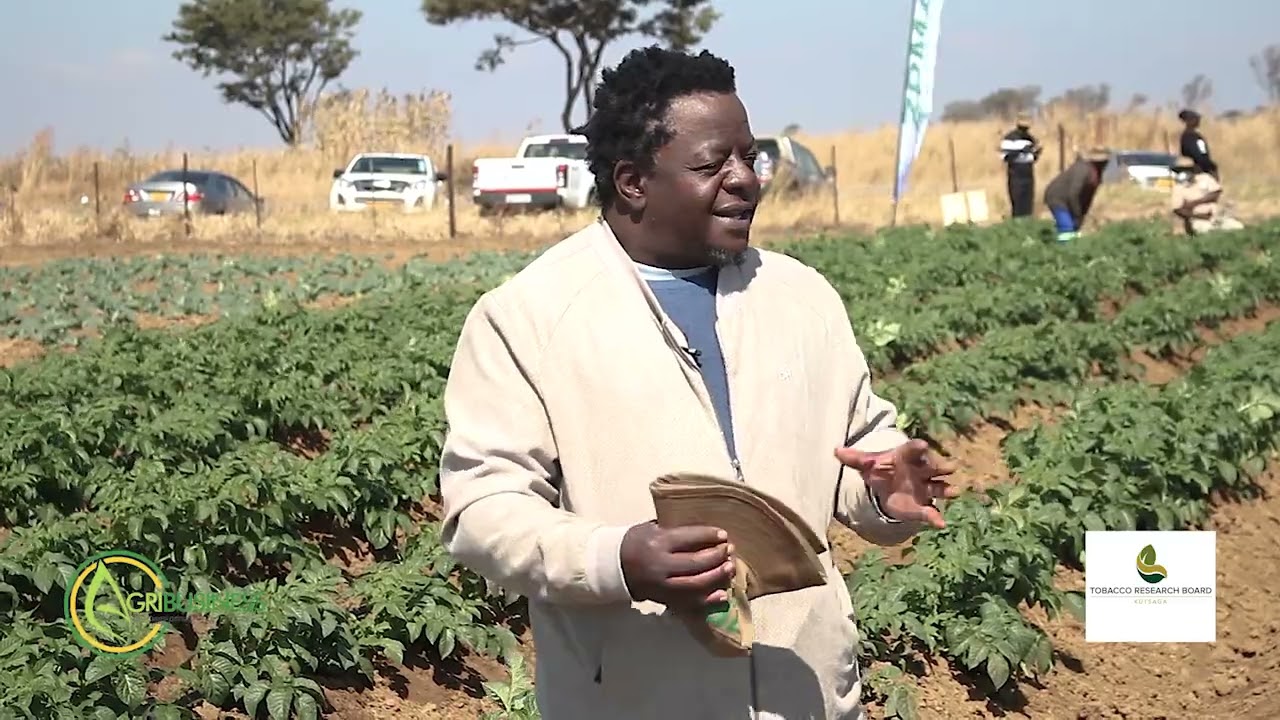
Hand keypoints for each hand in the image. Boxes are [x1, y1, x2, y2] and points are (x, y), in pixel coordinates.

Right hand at [620, 521, 735, 607]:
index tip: (723, 535)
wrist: (616, 566)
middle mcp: (660, 565)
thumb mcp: (652, 528)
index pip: (689, 538)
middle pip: (695, 563)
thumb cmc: (637, 542)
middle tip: (729, 551)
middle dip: (717, 556)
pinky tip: (723, 594)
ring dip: (717, 577)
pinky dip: (709, 600)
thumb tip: (706, 531)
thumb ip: (676, 529)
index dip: (709, 536)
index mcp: (657, 542)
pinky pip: (690, 603)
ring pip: (696, 585)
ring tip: (729, 568)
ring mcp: (662, 586)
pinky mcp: (664, 600)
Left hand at [835, 439, 958, 528]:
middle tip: (949, 467)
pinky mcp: (924, 504)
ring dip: (947, 490)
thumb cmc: (880, 469)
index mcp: (906, 457)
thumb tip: (836, 451)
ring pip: (939, 487)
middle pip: (933, 466)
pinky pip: (932, 511)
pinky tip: (940, 523)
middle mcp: (920, 470)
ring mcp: (925, 487)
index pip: (913, 449)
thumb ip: (853, 459)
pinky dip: (936, 517)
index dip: (917, 447)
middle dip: (941, 466)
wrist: (887, 485)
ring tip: (954, 492)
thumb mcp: (866, 464)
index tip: (922, 445)